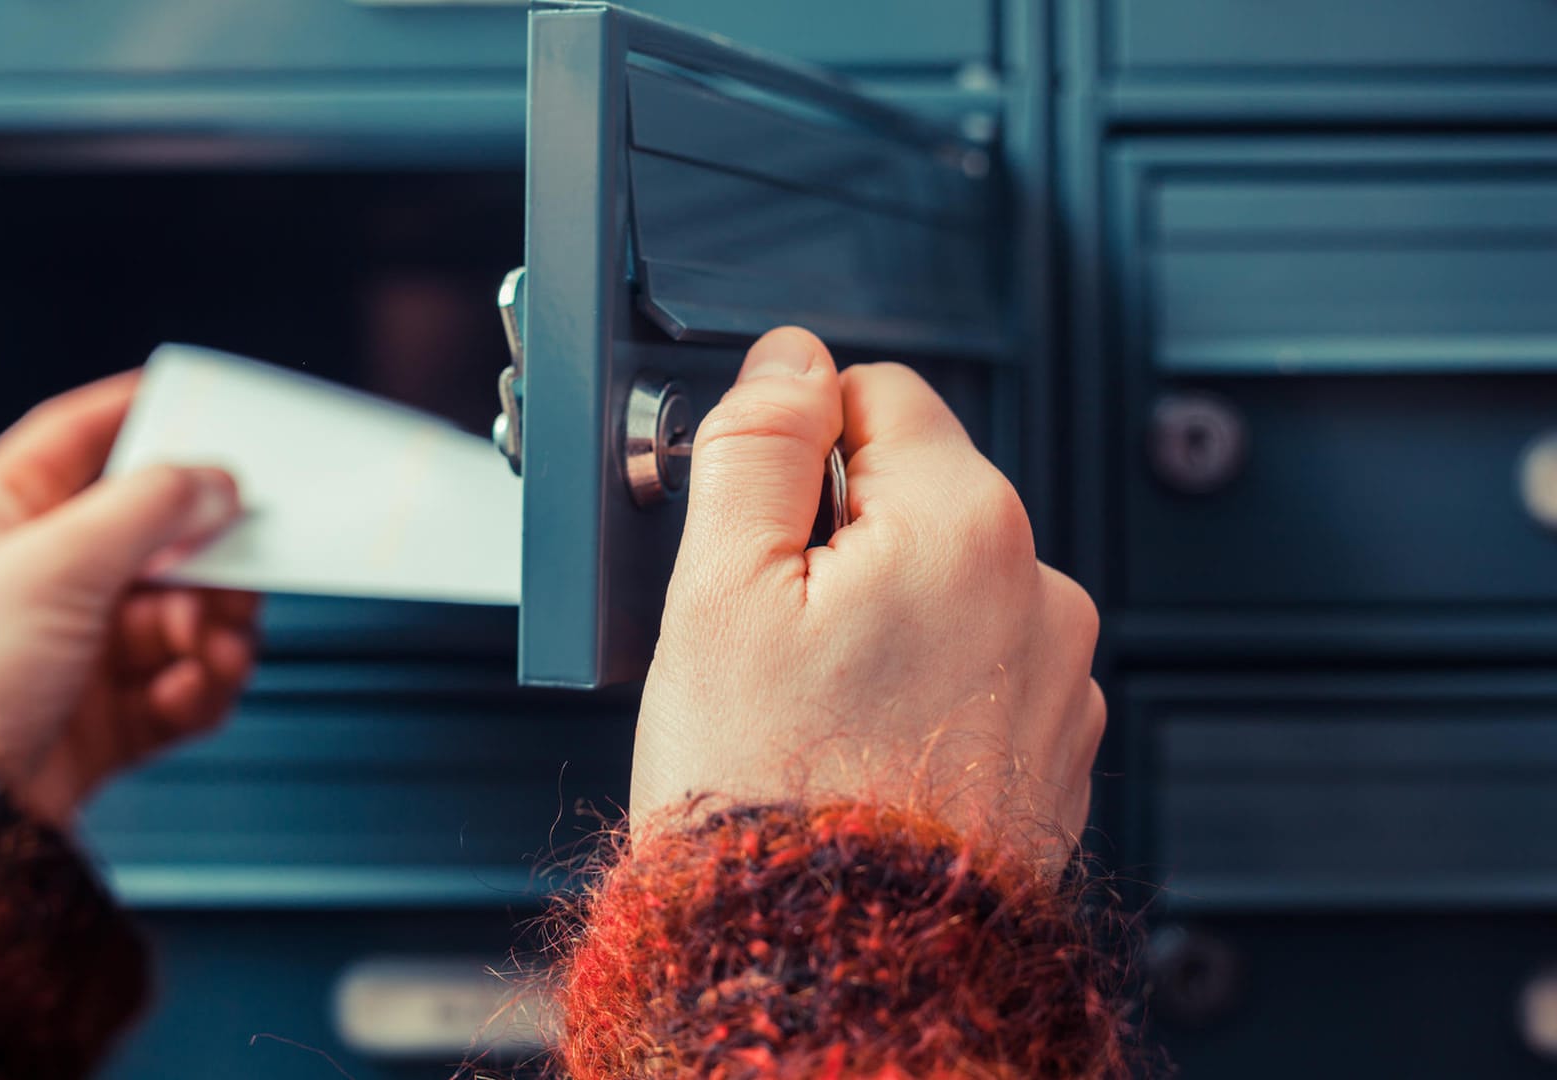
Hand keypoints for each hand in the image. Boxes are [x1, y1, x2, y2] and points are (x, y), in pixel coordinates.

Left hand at [0, 372, 262, 825]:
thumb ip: (149, 508)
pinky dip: (200, 688)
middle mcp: (41, 576)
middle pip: (156, 537)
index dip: (143, 413)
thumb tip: (212, 480)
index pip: (83, 438)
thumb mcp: (57, 562)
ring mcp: (74, 649)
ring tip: (216, 647)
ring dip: (213, 630)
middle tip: (240, 568)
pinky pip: (180, 686)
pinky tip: (192, 690)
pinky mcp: (103, 716)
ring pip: (181, 615)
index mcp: (3, 514)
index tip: (206, 403)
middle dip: (207, 558)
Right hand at [633, 328, 1103, 862]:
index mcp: (965, 525)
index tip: (756, 523)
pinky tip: (864, 741)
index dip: (797, 445)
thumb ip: (758, 445)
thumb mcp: (718, 592)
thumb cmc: (770, 793)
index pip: (880, 394)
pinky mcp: (1054, 750)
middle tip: (770, 635)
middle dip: (838, 538)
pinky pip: (981, 668)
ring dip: (884, 614)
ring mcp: (1059, 678)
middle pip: (917, 493)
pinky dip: (924, 685)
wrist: (836, 962)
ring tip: (817, 703)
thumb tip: (789, 360)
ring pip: (947, 584)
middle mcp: (1041, 590)